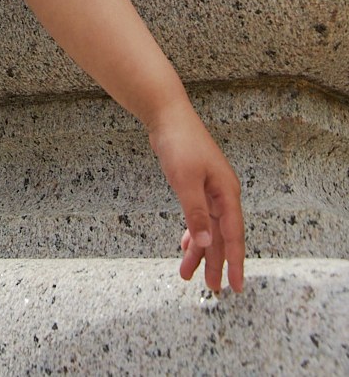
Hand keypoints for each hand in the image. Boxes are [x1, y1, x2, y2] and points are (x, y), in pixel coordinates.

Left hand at [147, 100, 244, 293]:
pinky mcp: (197, 185)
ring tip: (188, 273)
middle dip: (215, 262)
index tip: (236, 286)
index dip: (235, 262)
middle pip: (221, 235)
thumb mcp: (186, 181)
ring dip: (199, 250)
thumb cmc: (179, 143)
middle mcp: (222, 193)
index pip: (234, 235)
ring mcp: (210, 189)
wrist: (167, 114)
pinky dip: (192, 231)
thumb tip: (205, 243)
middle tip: (211, 288)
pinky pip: (198, 216)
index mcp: (226, 193)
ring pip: (207, 228)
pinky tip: (186, 244)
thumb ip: (195, 214)